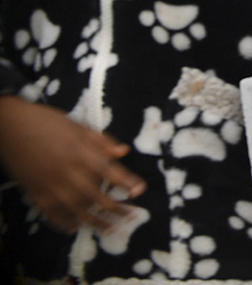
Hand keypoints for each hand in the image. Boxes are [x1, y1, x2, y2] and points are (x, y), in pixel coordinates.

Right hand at [0, 97, 144, 233]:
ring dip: (93, 219)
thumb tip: (124, 151)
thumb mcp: (78, 126)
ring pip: (74, 207)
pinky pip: (49, 210)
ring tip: (109, 228)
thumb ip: (102, 140)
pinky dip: (61, 221)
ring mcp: (49, 182)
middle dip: (114, 207)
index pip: (109, 170)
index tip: (139, 192)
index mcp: (80, 151)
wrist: (11, 125)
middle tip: (129, 215)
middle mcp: (66, 170)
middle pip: (94, 194)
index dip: (126, 182)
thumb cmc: (47, 122)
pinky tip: (73, 228)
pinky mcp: (34, 189)